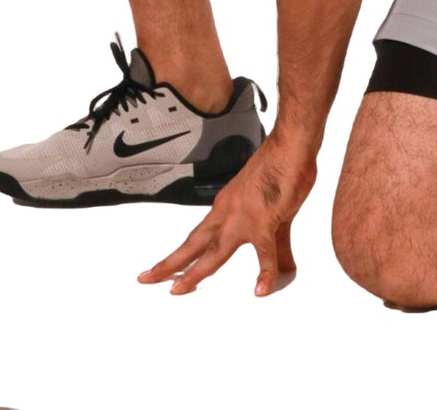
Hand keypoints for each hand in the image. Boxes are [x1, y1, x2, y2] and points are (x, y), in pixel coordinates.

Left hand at [138, 134, 317, 297]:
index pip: (196, 237)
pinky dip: (264, 273)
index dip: (180, 255)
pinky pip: (264, 253)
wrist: (290, 145)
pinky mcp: (265, 220)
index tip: (163, 269)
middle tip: (146, 280)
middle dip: (169, 265)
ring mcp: (243, 218)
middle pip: (193, 245)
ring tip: (178, 290)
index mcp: (225, 207)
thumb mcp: (272, 212)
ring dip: (194, 272)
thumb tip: (283, 268)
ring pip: (213, 252)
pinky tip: (261, 290)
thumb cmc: (280, 168)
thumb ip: (276, 245)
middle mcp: (227, 213)